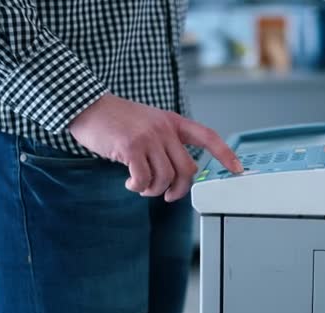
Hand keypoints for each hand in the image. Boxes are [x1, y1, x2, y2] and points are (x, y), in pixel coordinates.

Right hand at [69, 93, 242, 201]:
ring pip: (165, 178)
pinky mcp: (130, 147)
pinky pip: (143, 179)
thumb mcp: (150, 123)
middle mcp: (165, 129)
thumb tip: (176, 173)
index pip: (208, 136)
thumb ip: (166, 142)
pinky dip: (137, 187)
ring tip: (141, 186)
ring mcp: (148, 137)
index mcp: (173, 122)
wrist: (87, 106)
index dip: (225, 154)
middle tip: (167, 195)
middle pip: (187, 169)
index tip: (238, 169)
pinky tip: (129, 182)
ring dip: (154, 190)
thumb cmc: (117, 119)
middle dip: (179, 189)